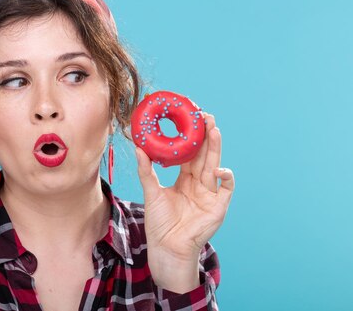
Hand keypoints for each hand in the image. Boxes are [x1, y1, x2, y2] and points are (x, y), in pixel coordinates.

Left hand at [135, 112, 234, 291]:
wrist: (166, 248)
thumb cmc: (159, 223)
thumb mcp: (151, 192)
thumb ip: (146, 171)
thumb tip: (138, 148)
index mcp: (185, 179)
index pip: (191, 154)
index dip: (192, 137)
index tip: (191, 119)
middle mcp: (199, 184)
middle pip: (205, 155)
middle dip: (207, 136)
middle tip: (206, 116)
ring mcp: (210, 194)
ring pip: (215, 165)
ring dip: (216, 148)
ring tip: (214, 130)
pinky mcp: (218, 207)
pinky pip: (226, 189)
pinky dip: (225, 177)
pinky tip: (219, 168)